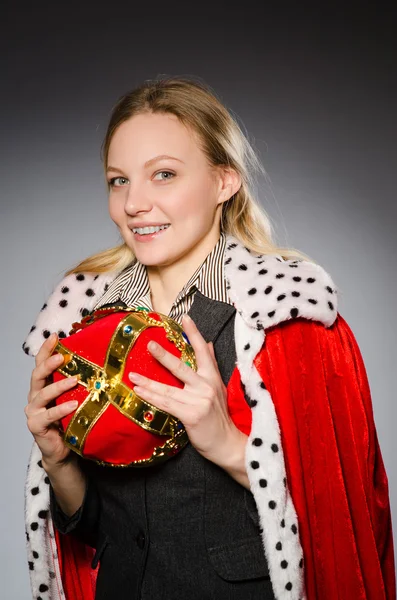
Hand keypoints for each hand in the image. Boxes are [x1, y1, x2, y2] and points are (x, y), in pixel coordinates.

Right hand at [24, 332, 79, 469]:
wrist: (63, 449)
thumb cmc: (71, 419)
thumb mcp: (75, 397)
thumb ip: (78, 382)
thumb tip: (99, 362)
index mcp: (44, 385)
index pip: (41, 363)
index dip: (46, 349)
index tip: (55, 336)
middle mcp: (35, 395)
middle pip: (37, 375)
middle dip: (49, 363)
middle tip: (62, 357)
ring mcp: (34, 410)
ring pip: (42, 393)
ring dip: (59, 385)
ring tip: (74, 380)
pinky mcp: (36, 425)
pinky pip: (48, 415)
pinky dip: (61, 409)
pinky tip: (73, 405)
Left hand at [128, 313, 247, 474]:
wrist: (228, 443)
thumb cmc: (220, 416)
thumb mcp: (218, 387)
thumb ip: (210, 364)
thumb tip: (207, 343)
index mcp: (212, 377)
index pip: (202, 351)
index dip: (193, 333)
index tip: (185, 317)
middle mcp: (206, 386)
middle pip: (181, 367)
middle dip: (163, 356)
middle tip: (149, 345)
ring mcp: (199, 400)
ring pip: (168, 389)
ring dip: (148, 382)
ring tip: (132, 375)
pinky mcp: (191, 415)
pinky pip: (167, 404)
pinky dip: (151, 398)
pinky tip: (140, 392)